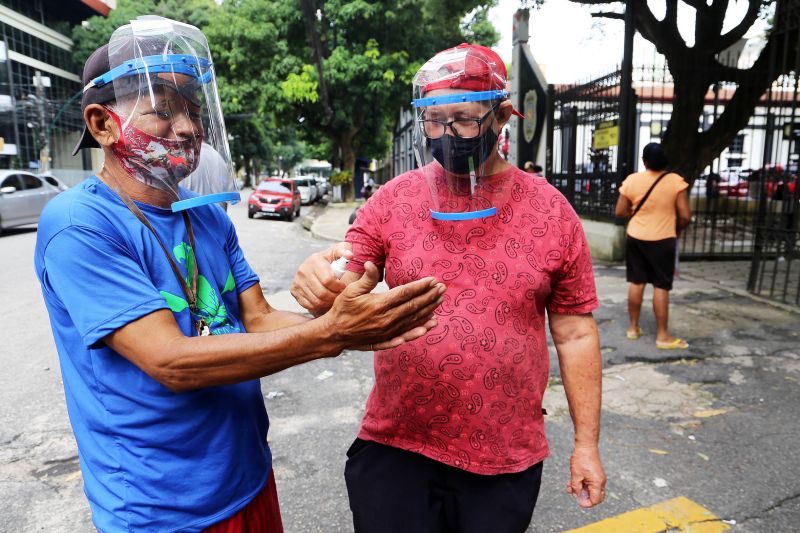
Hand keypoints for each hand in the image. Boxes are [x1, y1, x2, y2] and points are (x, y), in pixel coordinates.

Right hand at [291, 242, 352, 315]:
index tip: (343, 286)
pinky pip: (308, 304)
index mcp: (315, 260)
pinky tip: (324, 299)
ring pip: (316, 301)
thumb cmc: (331, 259)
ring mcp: (297, 281)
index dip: (338, 286)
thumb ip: (345, 250)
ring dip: (327, 302)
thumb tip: (349, 255)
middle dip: (334, 296)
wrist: (316, 265)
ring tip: (333, 297)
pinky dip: (318, 305)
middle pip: (322, 293)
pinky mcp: (294, 290)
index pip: (328, 280)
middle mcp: (303, 271)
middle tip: (339, 294)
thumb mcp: (338, 251)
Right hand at [324, 261, 444, 349]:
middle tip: (443, 288)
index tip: (432, 280)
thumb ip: (366, 278)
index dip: (420, 286)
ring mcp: (388, 331)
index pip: (405, 293)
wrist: (334, 334)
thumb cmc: (342, 309)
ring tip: (440, 301)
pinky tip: (431, 325)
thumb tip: (370, 263)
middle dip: (430, 296)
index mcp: (378, 304)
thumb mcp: (350, 290)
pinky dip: (420, 330)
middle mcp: (386, 319)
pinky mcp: (387, 340)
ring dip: (429, 310)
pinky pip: (408, 335)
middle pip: (413, 306)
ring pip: (413, 320)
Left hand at [566, 444, 605, 507]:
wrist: (586, 445)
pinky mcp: (596, 474)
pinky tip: (573, 482)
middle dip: (584, 497)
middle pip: (595, 497)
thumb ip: (576, 488)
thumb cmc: (581, 459)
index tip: (577, 500)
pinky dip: (582, 484)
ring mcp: (599, 477)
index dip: (586, 503)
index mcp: (598, 483)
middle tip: (574, 494)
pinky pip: (590, 483)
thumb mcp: (575, 475)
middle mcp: (601, 481)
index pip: (595, 500)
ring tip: (569, 487)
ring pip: (591, 489)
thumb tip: (577, 496)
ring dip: (581, 490)